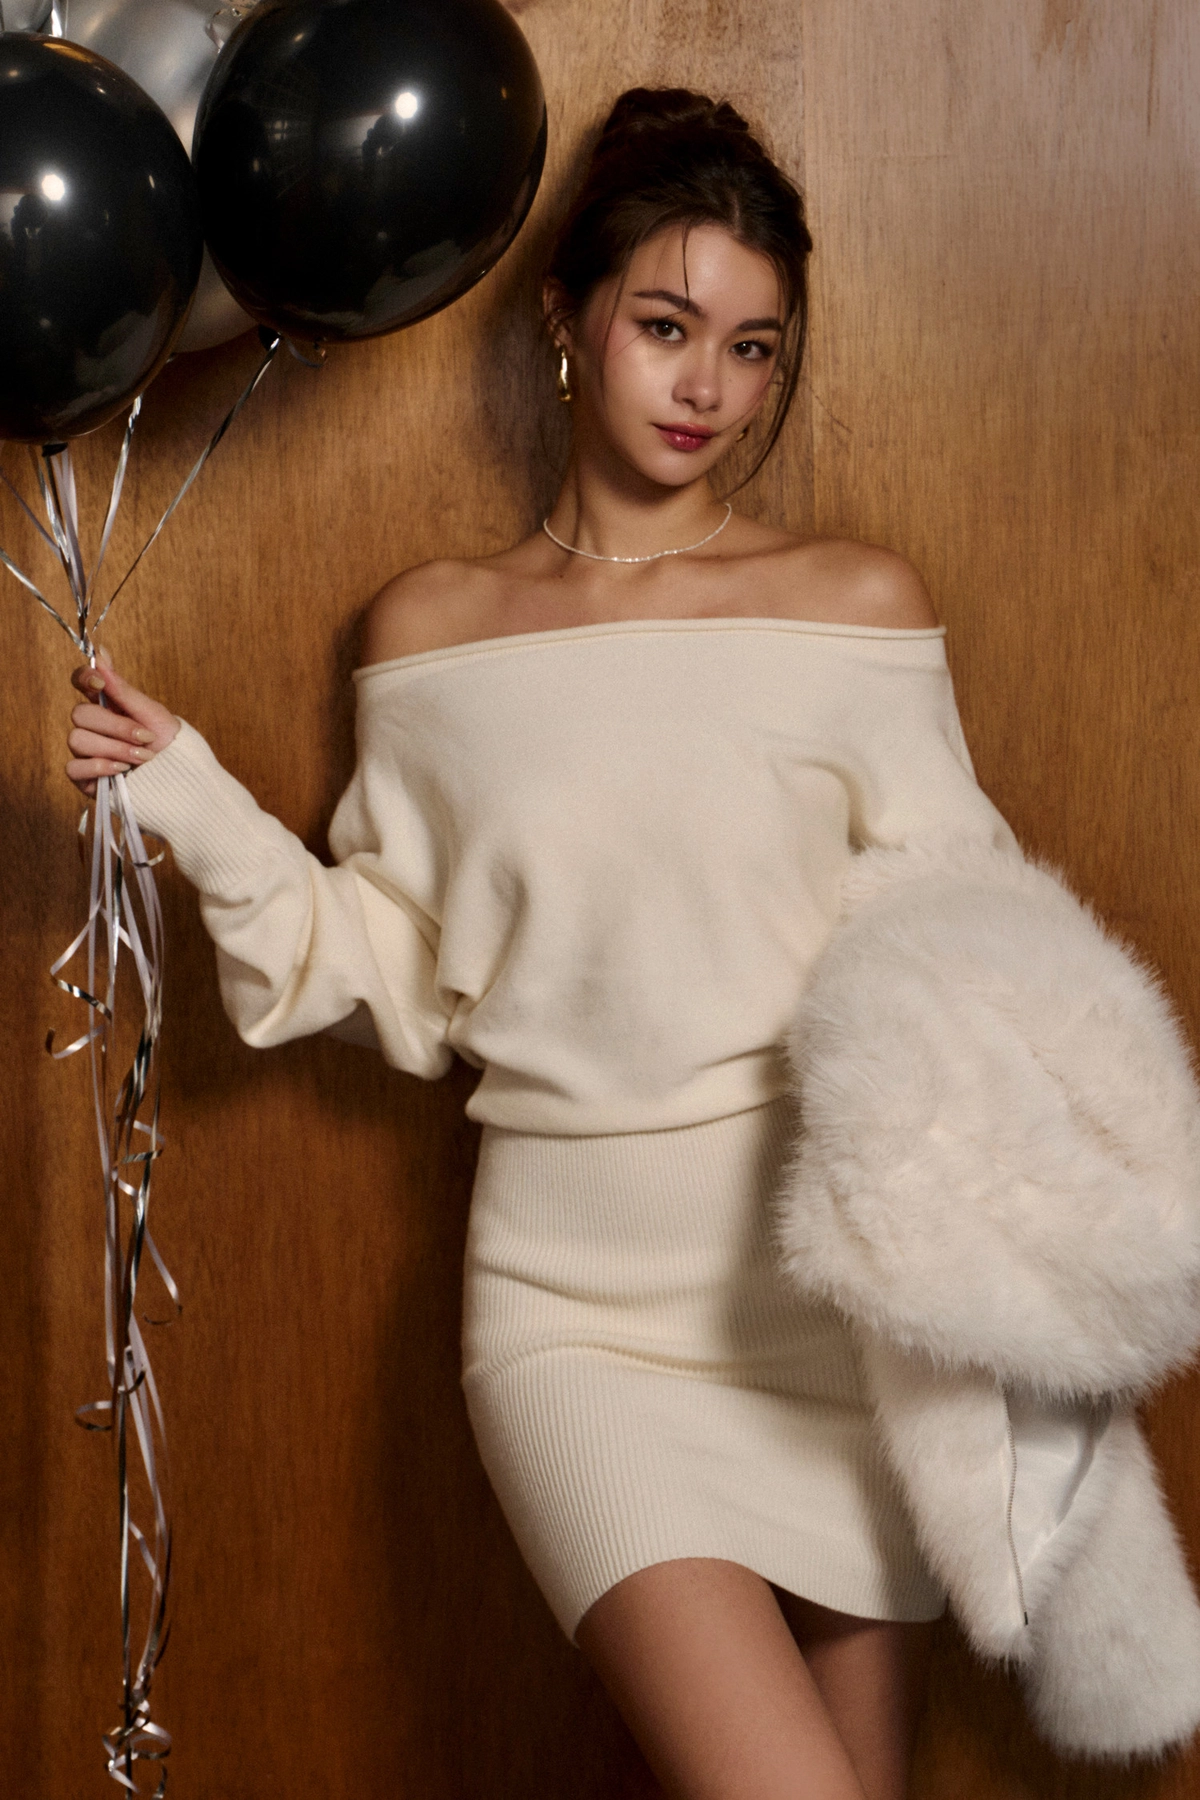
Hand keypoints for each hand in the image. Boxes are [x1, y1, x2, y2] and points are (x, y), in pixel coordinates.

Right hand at [67, 651, 180, 797]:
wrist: (180, 781)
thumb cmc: (170, 746)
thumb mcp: (152, 714)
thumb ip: (124, 689)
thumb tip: (101, 654)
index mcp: (108, 706)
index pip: (81, 683)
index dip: (84, 678)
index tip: (99, 682)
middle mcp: (94, 727)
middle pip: (80, 714)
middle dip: (116, 726)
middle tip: (145, 737)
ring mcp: (87, 753)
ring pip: (77, 740)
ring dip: (115, 748)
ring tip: (142, 758)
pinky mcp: (85, 778)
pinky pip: (73, 767)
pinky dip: (100, 767)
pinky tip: (122, 771)